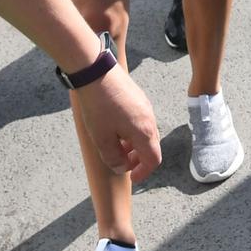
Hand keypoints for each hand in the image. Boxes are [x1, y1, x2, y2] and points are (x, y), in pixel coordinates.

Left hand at [71, 67, 161, 182]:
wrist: (96, 73)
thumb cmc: (99, 107)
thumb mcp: (102, 139)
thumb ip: (113, 158)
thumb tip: (121, 168)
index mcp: (145, 132)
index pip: (153, 160)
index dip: (143, 172)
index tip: (131, 178)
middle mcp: (150, 119)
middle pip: (151, 147)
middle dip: (137, 159)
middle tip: (120, 163)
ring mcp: (145, 107)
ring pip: (145, 133)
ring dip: (133, 145)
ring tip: (115, 146)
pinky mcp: (138, 98)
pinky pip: (141, 121)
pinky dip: (132, 132)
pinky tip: (114, 128)